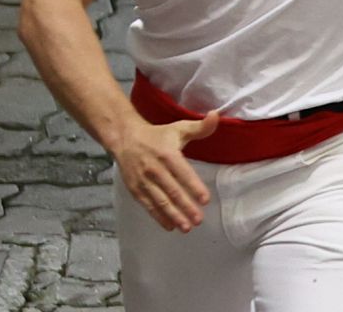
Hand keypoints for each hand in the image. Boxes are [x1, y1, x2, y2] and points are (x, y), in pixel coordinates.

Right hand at [111, 111, 217, 231]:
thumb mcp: (179, 128)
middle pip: (172, 191)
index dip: (194, 186)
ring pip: (160, 201)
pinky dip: (158, 217)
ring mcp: (143, 181)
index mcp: (167, 154)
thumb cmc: (157, 135)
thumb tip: (216, 115)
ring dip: (173, 216)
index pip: (183, 173)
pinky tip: (169, 226)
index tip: (205, 200)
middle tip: (198, 219)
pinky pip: (148, 205)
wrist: (125, 139)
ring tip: (186, 227)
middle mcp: (155, 169)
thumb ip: (200, 127)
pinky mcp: (135, 189)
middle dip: (185, 207)